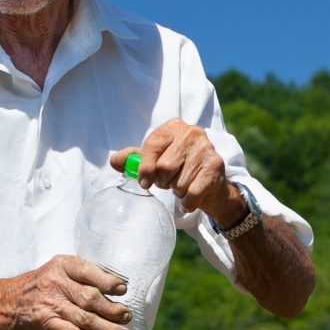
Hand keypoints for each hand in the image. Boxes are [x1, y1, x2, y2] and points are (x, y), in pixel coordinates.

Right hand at [0, 254, 131, 329]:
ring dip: (107, 329)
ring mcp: (50, 303)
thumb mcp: (56, 271)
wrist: (6, 301)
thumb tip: (113, 291)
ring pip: (84, 318)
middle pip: (90, 297)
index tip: (123, 290)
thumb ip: (80, 277)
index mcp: (63, 265)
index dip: (108, 282)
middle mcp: (57, 282)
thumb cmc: (38, 287)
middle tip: (127, 317)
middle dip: (112, 310)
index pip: (89, 271)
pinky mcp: (45, 322)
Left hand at [112, 120, 242, 227]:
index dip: (145, 167)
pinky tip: (191, 197)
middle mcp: (192, 133)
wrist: (211, 184)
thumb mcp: (154, 160)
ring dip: (177, 191)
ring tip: (183, 185)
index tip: (144, 182)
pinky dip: (187, 202)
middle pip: (164, 166)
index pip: (152, 145)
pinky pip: (192, 193)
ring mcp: (206, 149)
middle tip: (167, 182)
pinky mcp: (215, 167)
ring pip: (179, 182)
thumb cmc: (178, 168)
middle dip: (162, 181)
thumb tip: (114, 162)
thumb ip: (133, 159)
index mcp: (174, 126)